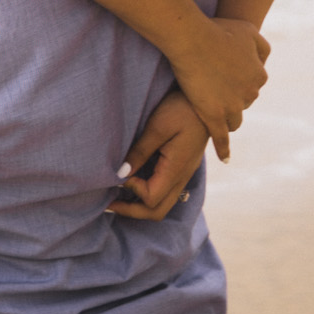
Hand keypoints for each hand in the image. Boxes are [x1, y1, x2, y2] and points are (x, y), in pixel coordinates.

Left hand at [107, 89, 208, 220]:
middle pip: (157, 211)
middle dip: (131, 211)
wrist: (207, 101)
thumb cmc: (182, 109)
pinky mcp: (182, 168)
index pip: (152, 199)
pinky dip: (147, 194)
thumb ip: (140, 152)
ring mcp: (183, 174)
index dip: (132, 191)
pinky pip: (165, 192)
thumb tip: (120, 175)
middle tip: (107, 204)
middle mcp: (182, 178)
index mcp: (176, 170)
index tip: (119, 174)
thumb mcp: (158, 127)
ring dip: (138, 205)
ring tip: (116, 195)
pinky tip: (132, 182)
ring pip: (162, 204)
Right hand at [167, 17, 269, 163]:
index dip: (238, 81)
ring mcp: (232, 107)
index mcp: (259, 74)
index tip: (225, 77)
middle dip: (232, 99)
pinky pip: (221, 138)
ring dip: (227, 118)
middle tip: (215, 91)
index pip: (253, 84)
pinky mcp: (213, 116)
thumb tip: (263, 61)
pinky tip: (225, 158)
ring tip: (215, 116)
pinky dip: (224, 149)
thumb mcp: (248, 31)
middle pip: (243, 102)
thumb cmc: (217, 31)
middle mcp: (251, 93)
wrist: (193, 39)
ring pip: (234, 120)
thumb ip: (261, 46)